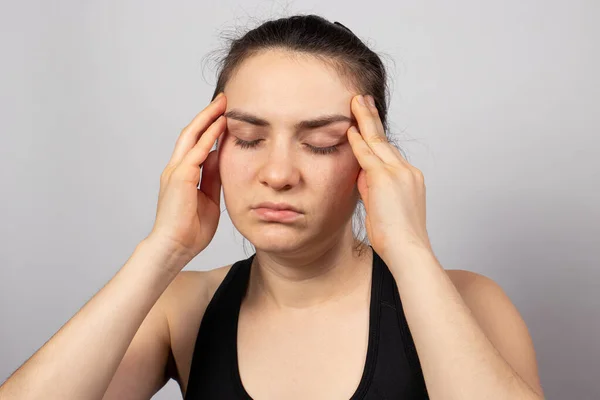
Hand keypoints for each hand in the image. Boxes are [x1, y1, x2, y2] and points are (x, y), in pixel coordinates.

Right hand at [147, 93, 226, 262]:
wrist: (174, 248)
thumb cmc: (191, 231)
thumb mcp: (209, 199)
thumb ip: (213, 178)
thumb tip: (222, 157)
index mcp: (183, 175)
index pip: (196, 144)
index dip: (209, 128)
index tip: (224, 115)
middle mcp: (176, 169)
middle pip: (191, 133)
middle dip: (208, 115)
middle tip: (224, 100)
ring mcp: (175, 172)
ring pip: (191, 137)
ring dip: (208, 120)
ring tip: (223, 105)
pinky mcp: (180, 178)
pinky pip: (196, 153)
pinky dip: (208, 138)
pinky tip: (220, 126)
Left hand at [347, 94, 431, 261]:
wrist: (408, 251)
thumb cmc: (396, 239)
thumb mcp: (383, 209)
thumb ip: (373, 189)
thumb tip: (361, 175)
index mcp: (409, 178)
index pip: (388, 153)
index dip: (376, 136)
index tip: (368, 123)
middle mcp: (407, 171)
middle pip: (384, 140)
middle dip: (371, 119)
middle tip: (363, 99)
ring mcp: (398, 173)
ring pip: (377, 141)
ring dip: (365, 120)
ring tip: (356, 101)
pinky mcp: (385, 178)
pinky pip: (368, 155)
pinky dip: (358, 141)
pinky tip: (350, 127)